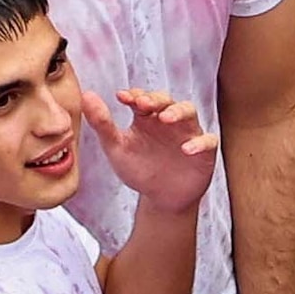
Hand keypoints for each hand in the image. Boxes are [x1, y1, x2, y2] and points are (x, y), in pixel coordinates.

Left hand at [87, 85, 217, 215]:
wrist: (160, 198)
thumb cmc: (139, 170)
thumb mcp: (116, 148)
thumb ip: (102, 124)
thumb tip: (86, 95)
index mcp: (147, 118)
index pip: (143, 98)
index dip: (135, 95)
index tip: (122, 97)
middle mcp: (169, 122)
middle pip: (168, 100)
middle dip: (157, 99)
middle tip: (143, 103)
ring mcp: (188, 134)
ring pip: (190, 112)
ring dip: (179, 112)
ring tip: (165, 118)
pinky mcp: (204, 152)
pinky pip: (208, 141)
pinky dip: (199, 142)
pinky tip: (186, 149)